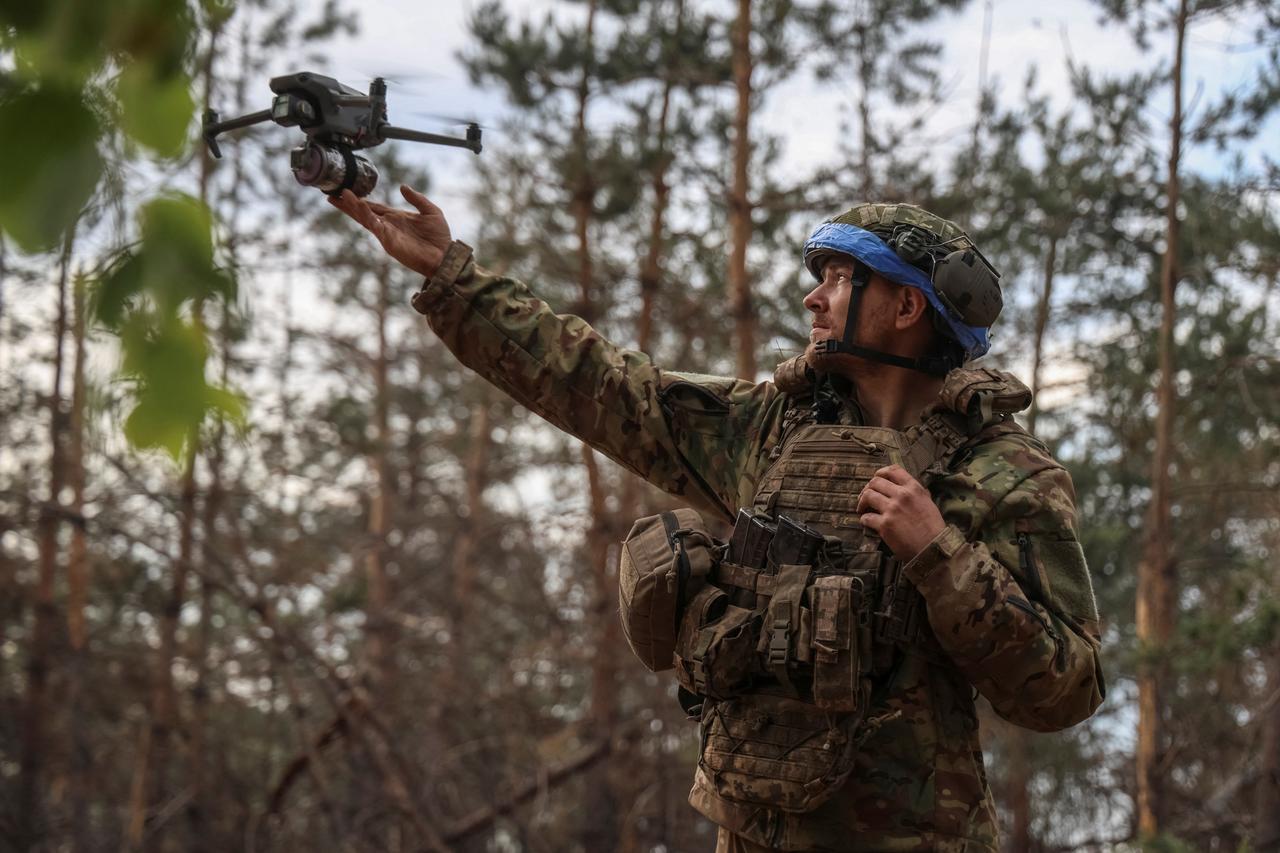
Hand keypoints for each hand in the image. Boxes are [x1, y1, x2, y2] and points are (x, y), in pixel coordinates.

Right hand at [328, 184, 451, 278]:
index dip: (359, 200)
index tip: (345, 191)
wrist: (446, 256)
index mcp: (396, 217)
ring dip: (354, 207)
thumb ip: (417, 198)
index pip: (373, 206)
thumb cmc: (439, 237)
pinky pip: (376, 227)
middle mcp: (388, 226)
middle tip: (332, 195)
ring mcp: (387, 234)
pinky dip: (368, 216)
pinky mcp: (390, 242)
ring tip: (342, 196)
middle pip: (363, 212)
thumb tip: (402, 186)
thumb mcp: (431, 211)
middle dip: (348, 204)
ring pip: (366, 218)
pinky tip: (361, 207)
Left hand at [856, 465, 946, 561]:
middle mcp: (902, 495)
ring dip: (862, 502)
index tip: (876, 479)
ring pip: (868, 496)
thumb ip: (918, 493)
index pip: (893, 470)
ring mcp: (892, 509)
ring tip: (862, 509)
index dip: (881, 472)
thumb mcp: (929, 503)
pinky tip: (867, 522)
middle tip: (865, 497)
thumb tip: (909, 487)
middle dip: (867, 488)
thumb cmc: (933, 527)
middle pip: (875, 482)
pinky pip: (867, 517)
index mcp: (914, 488)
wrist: (933, 548)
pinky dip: (864, 519)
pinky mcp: (885, 525)